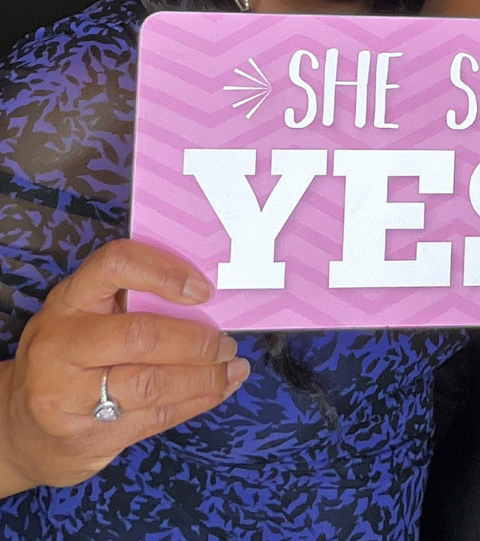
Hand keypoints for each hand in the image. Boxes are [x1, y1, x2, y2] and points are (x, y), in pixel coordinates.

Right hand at [0, 239, 247, 494]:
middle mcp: (61, 347)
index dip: (164, 272)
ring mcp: (68, 399)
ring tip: (232, 367)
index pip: (115, 266)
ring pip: (151, 385)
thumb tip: (206, 296)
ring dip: (204, 377)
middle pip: (140, 336)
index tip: (203, 289)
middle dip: (194, 340)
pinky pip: (154, 419)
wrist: (19, 429)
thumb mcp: (84, 313)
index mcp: (67, 302)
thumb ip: (130, 299)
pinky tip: (219, 390)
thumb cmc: (68, 356)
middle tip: (225, 341)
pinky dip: (197, 402)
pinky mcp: (86, 440)